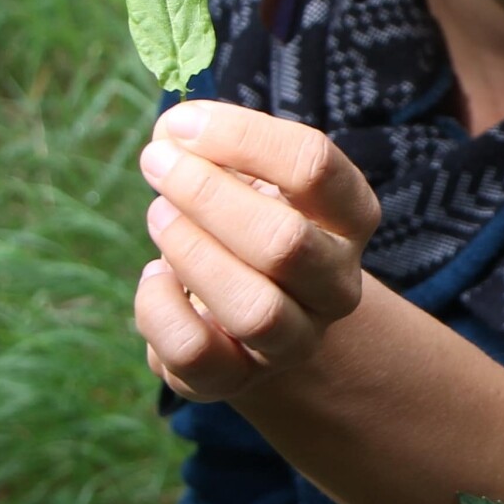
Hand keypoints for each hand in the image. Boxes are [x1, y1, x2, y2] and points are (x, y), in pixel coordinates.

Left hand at [134, 101, 380, 401]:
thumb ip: (212, 144)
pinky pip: (195, 351)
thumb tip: (172, 133)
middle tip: (158, 164)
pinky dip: (159, 306)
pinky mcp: (235, 379)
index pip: (314, 166)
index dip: (240, 136)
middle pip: (285, 244)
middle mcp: (336, 285)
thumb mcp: (245, 173)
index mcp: (349, 217)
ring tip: (159, 215)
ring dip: (190, 251)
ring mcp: (293, 340)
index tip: (180, 125)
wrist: (244, 313)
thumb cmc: (243, 220)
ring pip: (253, 310)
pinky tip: (155, 275)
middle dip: (206, 195)